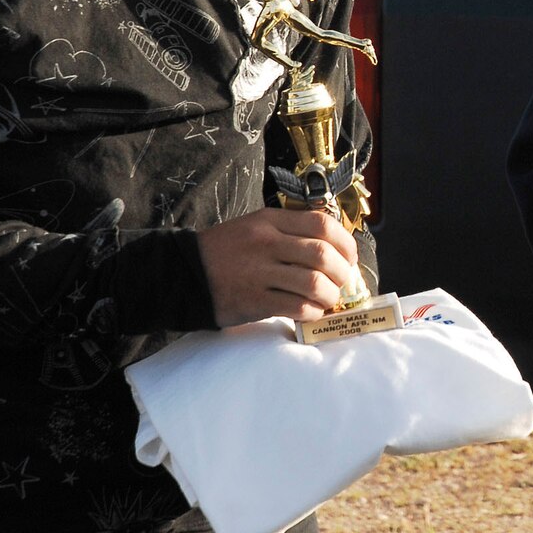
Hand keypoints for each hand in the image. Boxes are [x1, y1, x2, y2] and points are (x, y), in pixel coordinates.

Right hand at [198, 205, 360, 326]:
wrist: (183, 273)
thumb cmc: (226, 251)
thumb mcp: (255, 226)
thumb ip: (290, 231)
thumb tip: (334, 249)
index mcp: (269, 220)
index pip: (322, 224)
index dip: (345, 242)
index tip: (349, 257)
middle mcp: (266, 243)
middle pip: (323, 255)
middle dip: (342, 273)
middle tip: (341, 282)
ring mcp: (259, 272)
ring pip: (314, 283)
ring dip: (329, 296)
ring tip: (327, 300)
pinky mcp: (253, 301)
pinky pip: (296, 307)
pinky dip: (312, 312)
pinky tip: (310, 312)